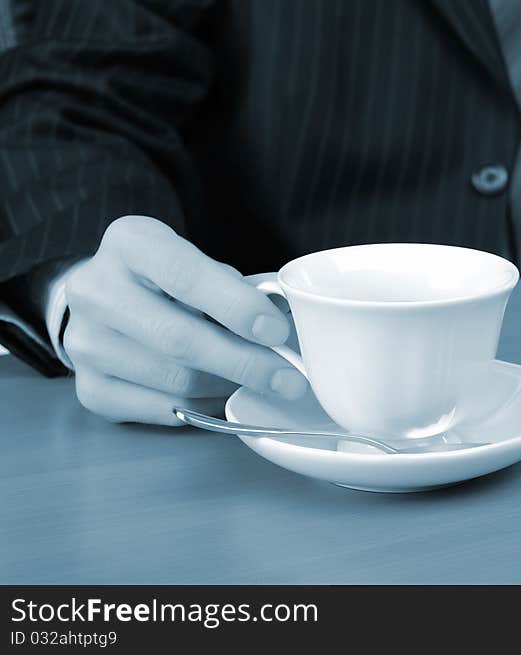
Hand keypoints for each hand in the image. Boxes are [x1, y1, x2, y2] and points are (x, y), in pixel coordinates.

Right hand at [63, 215, 305, 424]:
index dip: (237, 307)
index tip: (277, 331)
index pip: (186, 275)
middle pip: (180, 338)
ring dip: (228, 386)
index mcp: (130, 243)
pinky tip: (223, 395)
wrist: (107, 300)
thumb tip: (286, 318)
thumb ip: (239, 287)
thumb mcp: (199, 263)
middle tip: (288, 379)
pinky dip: (202, 407)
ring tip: (259, 383)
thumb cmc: (168, 281)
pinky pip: (161, 408)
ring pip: (175, 380)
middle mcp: (96, 290)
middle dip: (245, 362)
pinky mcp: (89, 387)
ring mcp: (85, 342)